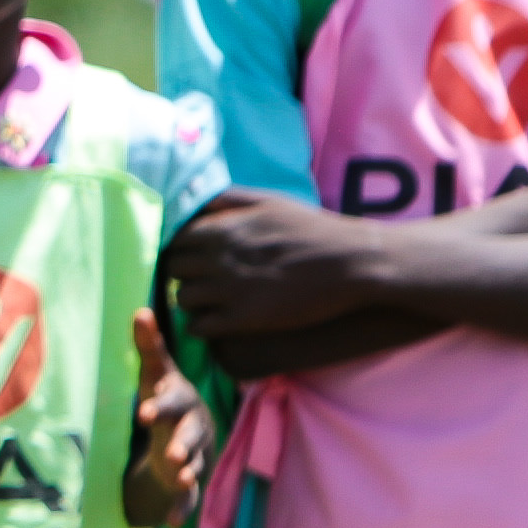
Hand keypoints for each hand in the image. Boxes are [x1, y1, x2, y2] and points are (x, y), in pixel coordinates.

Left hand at [119, 309, 209, 527]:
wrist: (185, 436)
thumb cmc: (166, 400)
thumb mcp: (157, 375)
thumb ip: (149, 348)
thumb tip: (140, 310)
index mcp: (181, 403)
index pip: (173, 401)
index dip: (160, 406)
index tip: (143, 412)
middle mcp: (192, 429)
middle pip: (191, 435)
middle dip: (184, 444)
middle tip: (175, 454)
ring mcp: (193, 457)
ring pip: (195, 466)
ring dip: (187, 474)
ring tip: (180, 480)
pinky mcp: (187, 482)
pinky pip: (188, 498)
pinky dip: (180, 510)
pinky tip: (171, 524)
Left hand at [160, 196, 378, 341]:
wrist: (353, 262)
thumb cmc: (313, 229)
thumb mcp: (270, 201)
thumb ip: (229, 200)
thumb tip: (196, 203)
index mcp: (224, 229)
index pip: (176, 241)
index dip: (182, 250)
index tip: (195, 257)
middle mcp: (220, 258)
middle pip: (174, 269)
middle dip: (183, 274)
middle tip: (200, 279)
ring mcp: (230, 290)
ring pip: (183, 299)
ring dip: (191, 300)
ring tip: (208, 301)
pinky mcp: (244, 319)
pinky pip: (198, 327)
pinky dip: (200, 326)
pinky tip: (214, 322)